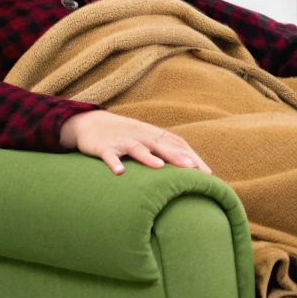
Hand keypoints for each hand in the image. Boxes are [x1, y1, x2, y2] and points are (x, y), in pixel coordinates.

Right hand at [59, 110, 212, 175]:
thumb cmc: (125, 137)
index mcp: (153, 135)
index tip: (206, 173)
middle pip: (161, 145)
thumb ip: (163, 151)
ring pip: (137, 148)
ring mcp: (122, 141)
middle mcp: (140, 135)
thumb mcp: (145, 141)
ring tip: (160, 167)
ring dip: (148, 157)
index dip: (192, 157)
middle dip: (177, 157)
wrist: (90, 124)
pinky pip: (109, 155)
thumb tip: (188, 169)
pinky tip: (120, 172)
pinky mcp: (103, 147)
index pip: (177, 144)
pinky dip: (114, 163)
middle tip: (193, 169)